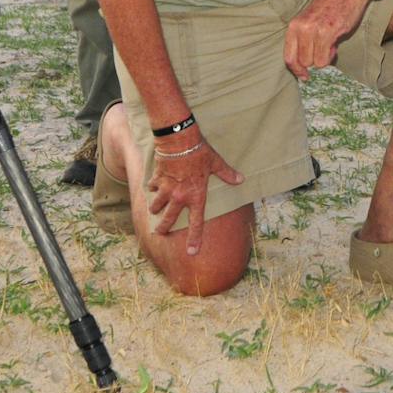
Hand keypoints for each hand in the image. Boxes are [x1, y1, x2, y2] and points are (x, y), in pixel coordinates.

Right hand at [147, 132, 243, 255]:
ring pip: (156, 206)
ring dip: (155, 209)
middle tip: (159, 233)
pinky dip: (152, 188)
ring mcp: (166, 189)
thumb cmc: (200, 152)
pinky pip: (151, 188)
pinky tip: (153, 186)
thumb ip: (227, 174)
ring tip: (154, 211)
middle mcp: (179, 197)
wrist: (179, 141)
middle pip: (168, 219)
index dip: (195, 239)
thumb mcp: (216, 163)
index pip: (196, 223)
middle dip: (162, 228)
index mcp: (196, 196)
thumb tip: (241, 180)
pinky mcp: (157, 179)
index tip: (191, 252)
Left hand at [284, 0, 374, 79]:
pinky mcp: (329, 32)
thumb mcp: (310, 20)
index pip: (288, 57)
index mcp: (294, 25)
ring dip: (324, 58)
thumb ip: (305, 39)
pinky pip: (325, 58)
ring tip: (330, 44)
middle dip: (314, 62)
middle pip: (303, 62)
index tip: (305, 76)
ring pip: (315, 62)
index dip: (297, 70)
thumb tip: (307, 66)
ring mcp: (314, 30)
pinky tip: (335, 43)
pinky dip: (331, 56)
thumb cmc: (331, 5)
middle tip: (324, 50)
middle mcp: (301, 28)